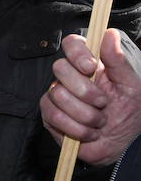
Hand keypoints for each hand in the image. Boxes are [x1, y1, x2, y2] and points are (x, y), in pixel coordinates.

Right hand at [41, 30, 140, 165]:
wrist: (123, 147)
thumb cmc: (129, 114)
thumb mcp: (131, 86)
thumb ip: (118, 60)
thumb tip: (109, 33)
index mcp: (89, 65)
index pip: (71, 44)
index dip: (77, 53)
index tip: (90, 67)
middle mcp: (70, 77)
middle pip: (60, 68)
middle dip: (85, 91)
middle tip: (103, 103)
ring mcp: (57, 95)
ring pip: (58, 95)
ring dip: (85, 114)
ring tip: (98, 122)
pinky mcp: (49, 115)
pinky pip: (53, 115)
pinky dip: (76, 128)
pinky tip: (89, 132)